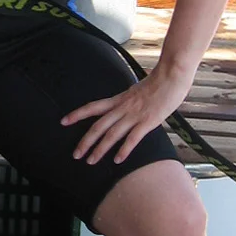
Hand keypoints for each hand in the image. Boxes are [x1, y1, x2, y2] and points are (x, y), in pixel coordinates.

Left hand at [61, 60, 191, 164]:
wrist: (171, 75)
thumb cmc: (158, 82)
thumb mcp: (137, 91)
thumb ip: (129, 101)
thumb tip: (125, 108)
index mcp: (119, 99)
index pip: (93, 107)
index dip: (77, 114)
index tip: (63, 122)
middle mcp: (122, 107)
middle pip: (98, 126)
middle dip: (85, 141)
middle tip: (76, 154)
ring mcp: (134, 115)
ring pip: (111, 134)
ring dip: (100, 149)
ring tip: (91, 161)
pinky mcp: (148, 121)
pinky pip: (133, 138)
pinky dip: (124, 150)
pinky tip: (118, 160)